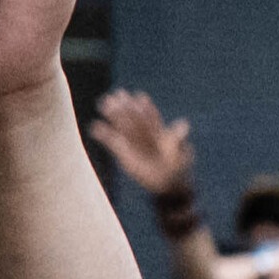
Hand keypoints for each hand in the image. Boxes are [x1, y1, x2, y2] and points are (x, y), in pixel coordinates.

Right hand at [89, 86, 197, 200]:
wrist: (168, 184)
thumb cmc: (178, 169)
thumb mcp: (180, 155)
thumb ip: (177, 140)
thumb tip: (184, 124)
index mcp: (160, 133)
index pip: (152, 118)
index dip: (147, 108)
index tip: (140, 96)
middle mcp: (145, 135)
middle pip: (134, 119)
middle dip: (126, 107)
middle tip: (118, 94)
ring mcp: (133, 143)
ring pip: (122, 127)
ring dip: (113, 115)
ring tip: (104, 103)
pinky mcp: (123, 153)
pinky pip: (112, 142)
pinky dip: (103, 135)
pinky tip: (94, 127)